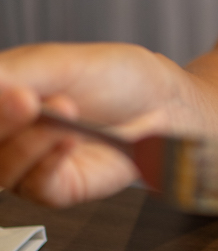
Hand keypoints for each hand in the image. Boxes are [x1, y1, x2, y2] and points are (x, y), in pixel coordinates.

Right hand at [0, 43, 184, 205]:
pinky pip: (36, 186)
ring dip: (30, 139)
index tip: (9, 91)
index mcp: (5, 94)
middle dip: (2, 118)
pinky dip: (49, 161)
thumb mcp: (64, 62)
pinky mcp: (55, 188)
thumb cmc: (120, 79)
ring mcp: (30, 162)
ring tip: (64, 109)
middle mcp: (12, 131)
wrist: (167, 104)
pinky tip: (68, 140)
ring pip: (2, 168)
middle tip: (25, 99)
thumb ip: (18, 72)